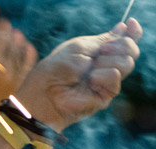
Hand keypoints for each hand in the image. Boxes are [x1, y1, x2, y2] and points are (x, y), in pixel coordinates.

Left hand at [17, 18, 141, 130]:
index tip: (130, 23)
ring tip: (91, 68)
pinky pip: (115, 79)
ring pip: (128, 63)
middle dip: (121, 45)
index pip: (125, 40)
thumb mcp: (79, 48)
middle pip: (131, 51)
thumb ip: (104, 40)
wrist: (44, 93)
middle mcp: (105, 66)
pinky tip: (91, 79)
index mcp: (99, 52)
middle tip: (101, 51)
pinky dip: (104, 75)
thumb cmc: (55, 70)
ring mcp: (105, 82)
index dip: (132, 32)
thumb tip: (124, 28)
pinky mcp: (103, 96)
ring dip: (110, 60)